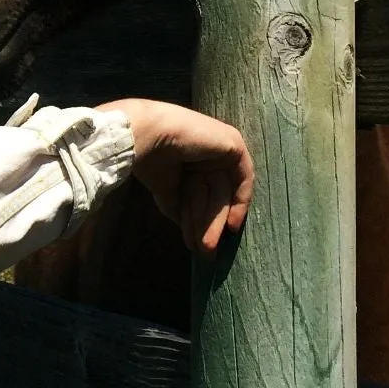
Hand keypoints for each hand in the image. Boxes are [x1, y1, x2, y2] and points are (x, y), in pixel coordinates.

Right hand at [97, 98, 254, 255]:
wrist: (147, 136)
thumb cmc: (148, 159)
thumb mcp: (165, 190)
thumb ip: (179, 207)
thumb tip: (187, 229)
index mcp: (190, 160)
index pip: (197, 194)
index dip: (196, 220)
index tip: (194, 244)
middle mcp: (207, 154)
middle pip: (211, 196)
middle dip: (206, 225)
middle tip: (204, 251)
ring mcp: (221, 149)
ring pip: (223, 193)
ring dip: (214, 221)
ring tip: (207, 246)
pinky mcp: (233, 145)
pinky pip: (242, 179)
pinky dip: (239, 203)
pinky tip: (231, 225)